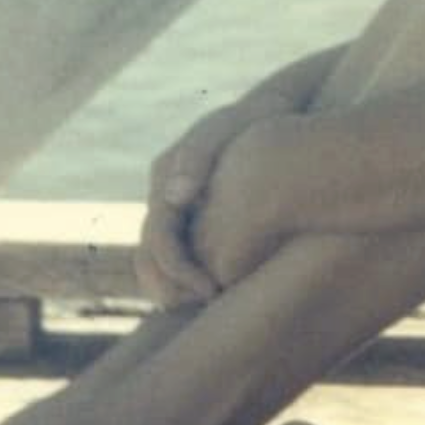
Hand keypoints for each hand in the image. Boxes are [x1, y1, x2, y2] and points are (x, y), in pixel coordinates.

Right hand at [136, 87, 298, 305]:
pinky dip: (193, 281)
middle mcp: (165, 197)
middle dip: (173, 289)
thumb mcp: (229, 128)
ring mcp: (178, 209)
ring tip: (212, 309)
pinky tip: (223, 296)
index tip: (210, 290)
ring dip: (177, 291)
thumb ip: (199, 155)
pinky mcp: (196, 218)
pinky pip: (185, 258)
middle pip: (150, 258)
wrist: (273, 115)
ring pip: (160, 264)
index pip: (155, 238)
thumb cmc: (254, 120)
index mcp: (164, 176)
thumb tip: (176, 197)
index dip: (176, 270)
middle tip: (210, 308)